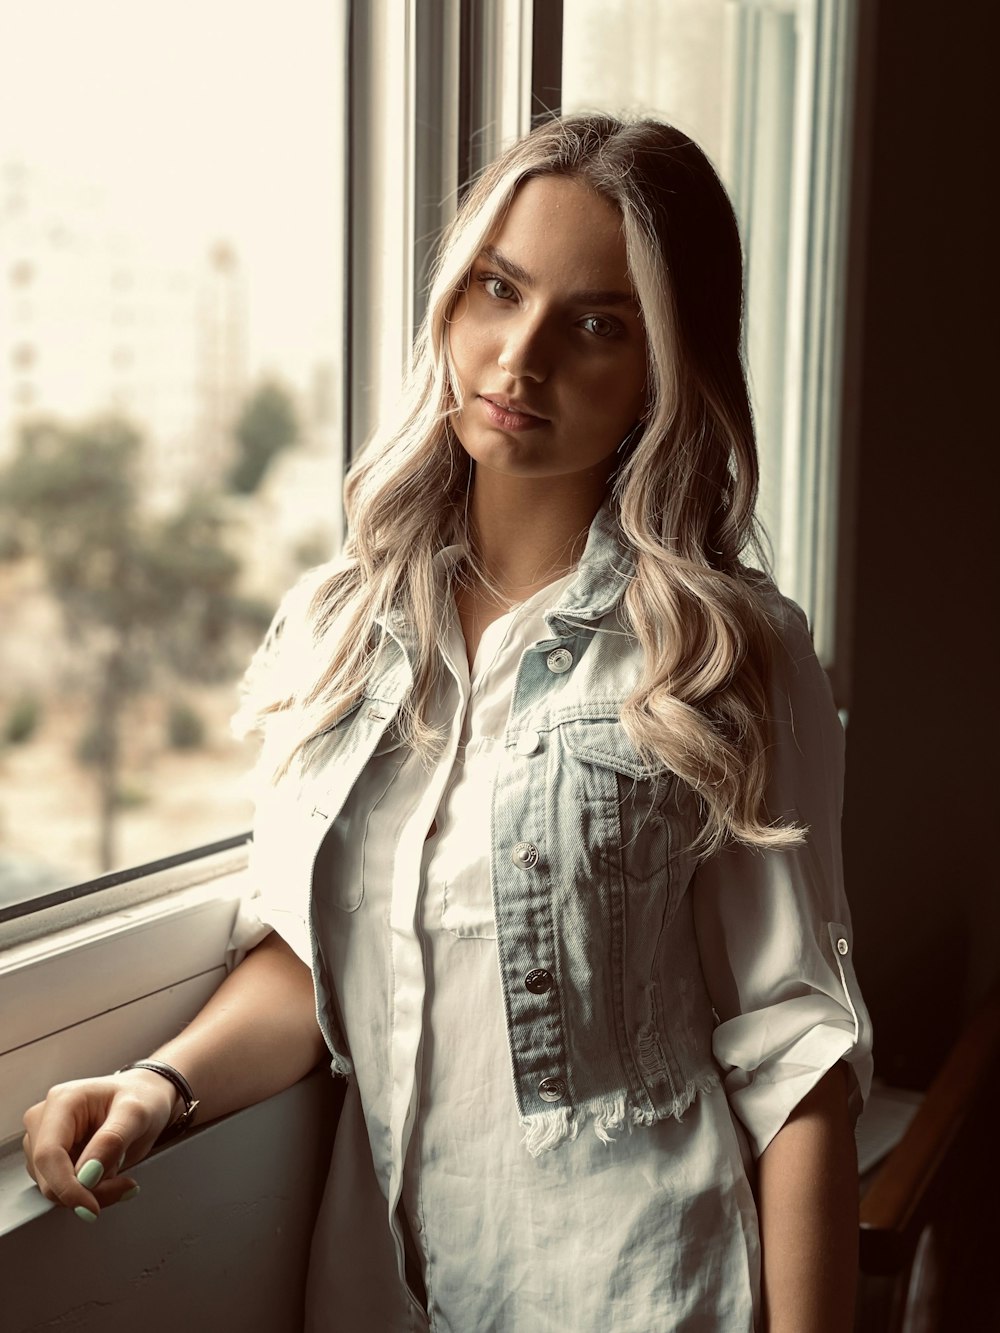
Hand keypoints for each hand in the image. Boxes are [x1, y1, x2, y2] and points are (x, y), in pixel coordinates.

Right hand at [22, 1068, 179, 1220]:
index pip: (48, 1154)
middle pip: (49, 1176)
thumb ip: (112, 1141)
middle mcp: (45, 1119)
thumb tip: (86, 1175)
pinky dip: (88, 1192)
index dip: (67, 1187)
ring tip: (119, 1174)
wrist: (146, 1097)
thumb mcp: (137, 1114)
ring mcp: (44, 1140)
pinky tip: (109, 1176)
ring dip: (89, 1193)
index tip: (91, 1208)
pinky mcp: (51, 1158)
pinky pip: (62, 1188)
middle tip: (124, 1186)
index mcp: (62, 1101)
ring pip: (54, 1188)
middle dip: (86, 1192)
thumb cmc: (142, 1097)